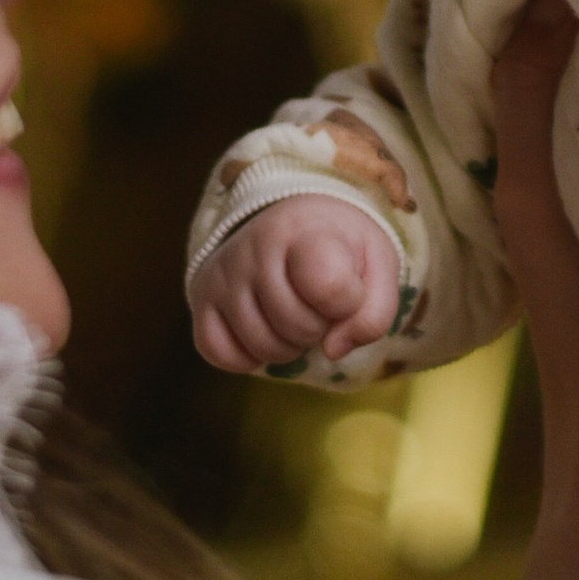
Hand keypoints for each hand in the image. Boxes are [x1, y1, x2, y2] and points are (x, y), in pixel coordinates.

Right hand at [190, 194, 400, 373]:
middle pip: (297, 326)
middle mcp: (255, 247)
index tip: (349, 286)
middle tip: (317, 304)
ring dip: (288, 346)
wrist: (292, 222)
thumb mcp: (376, 265)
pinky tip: (262, 330)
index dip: (350, 302)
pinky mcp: (202, 297)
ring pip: (262, 346)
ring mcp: (224, 273)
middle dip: (318, 327)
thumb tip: (333, 350)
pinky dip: (246, 358)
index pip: (330, 287)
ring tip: (293, 315)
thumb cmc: (340, 247)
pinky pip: (218, 354)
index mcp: (305, 230)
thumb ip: (374, 312)